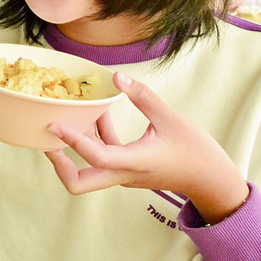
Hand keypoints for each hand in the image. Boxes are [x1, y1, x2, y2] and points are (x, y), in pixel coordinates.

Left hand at [45, 72, 248, 224]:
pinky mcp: (126, 171)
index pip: (96, 156)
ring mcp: (123, 175)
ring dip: (76, 146)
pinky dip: (95, 139)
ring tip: (68, 115)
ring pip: (88, 169)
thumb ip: (143, 96)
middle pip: (79, 184)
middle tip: (47, 138)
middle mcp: (123, 174)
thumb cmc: (197, 152)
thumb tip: (117, 76)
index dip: (72, 141)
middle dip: (59, 165)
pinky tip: (98, 115)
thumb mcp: (171, 119)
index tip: (54, 125)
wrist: (212, 181)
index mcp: (134, 162)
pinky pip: (102, 157)